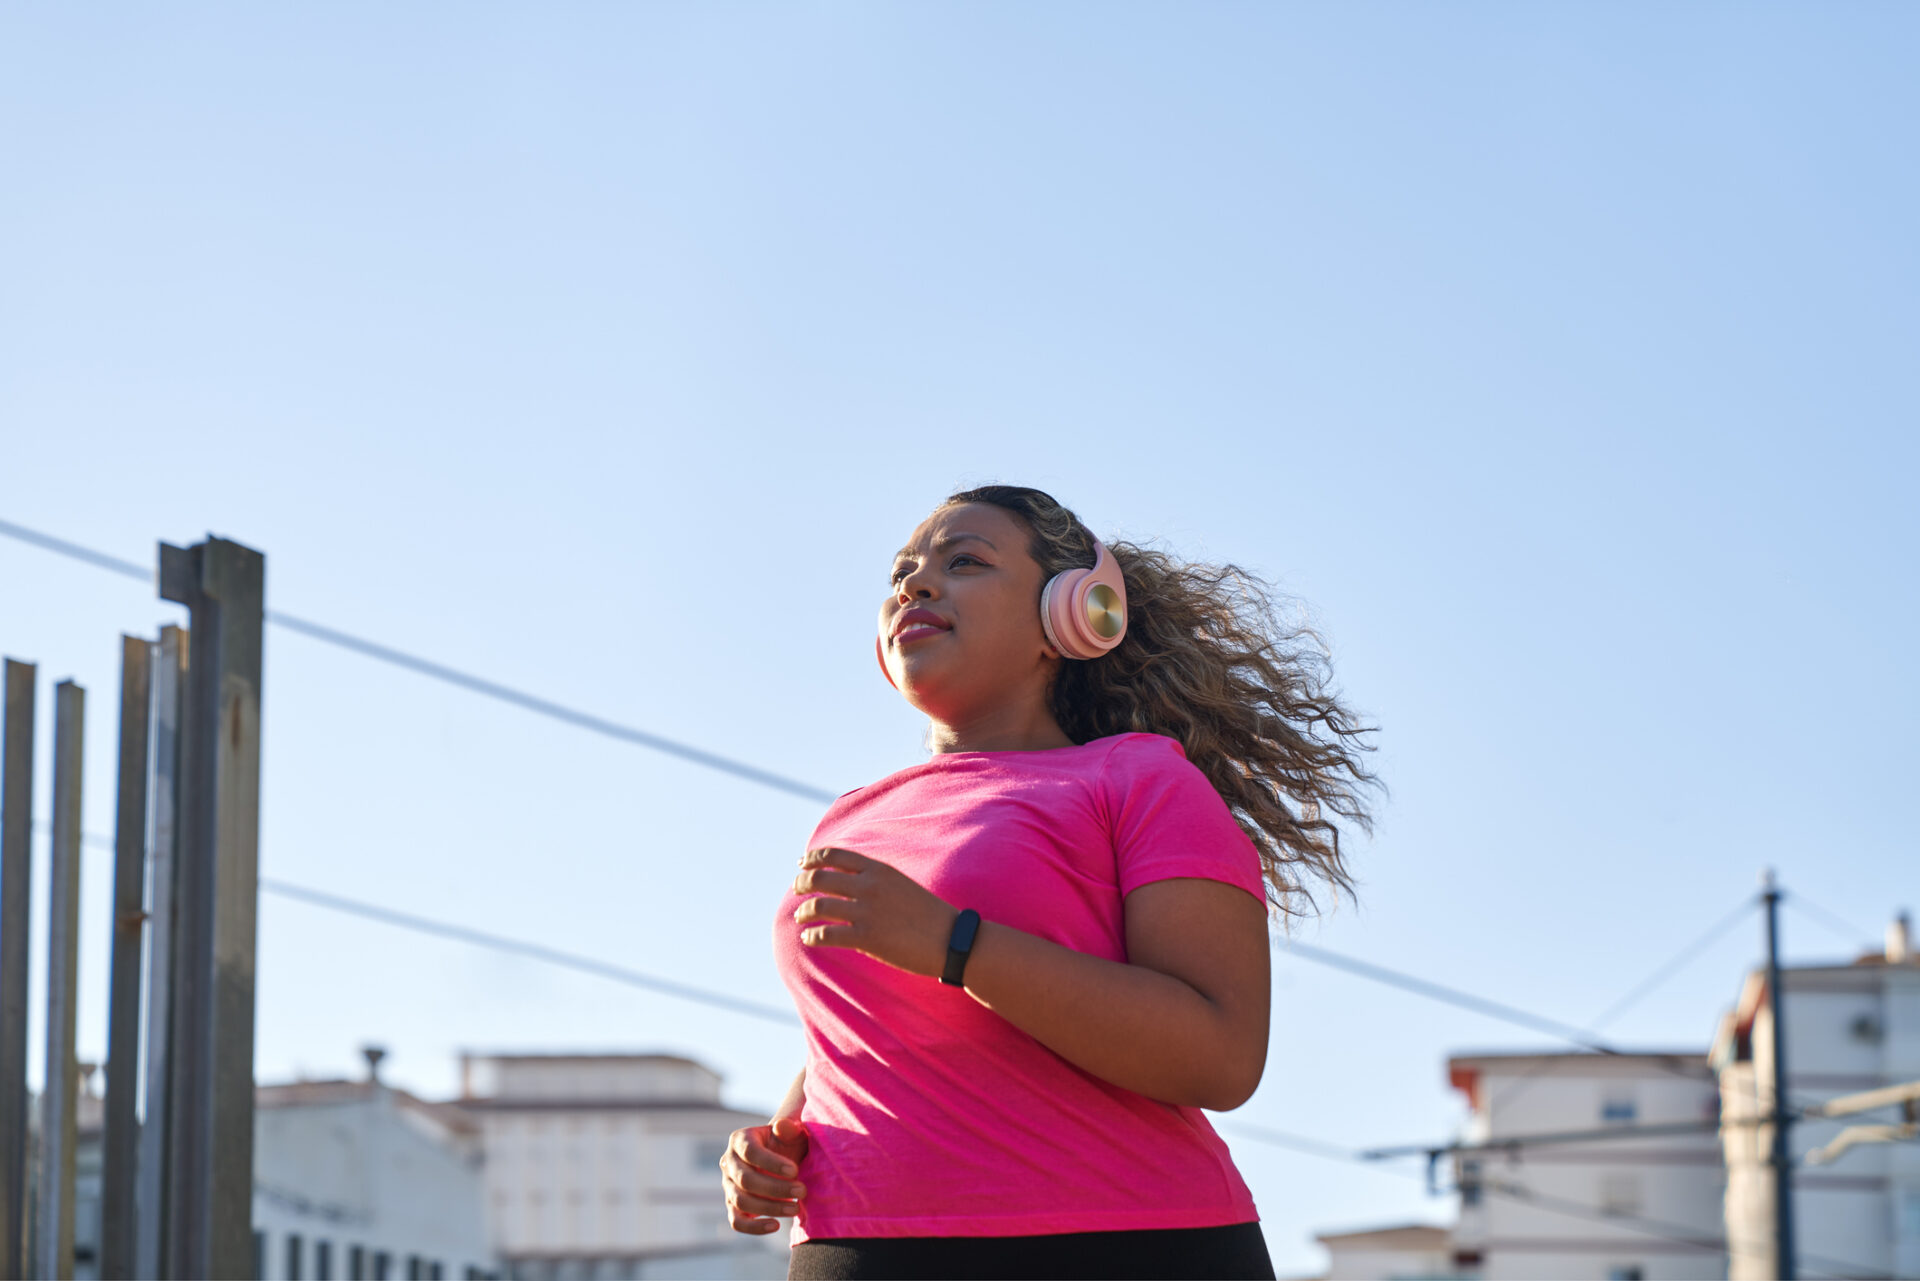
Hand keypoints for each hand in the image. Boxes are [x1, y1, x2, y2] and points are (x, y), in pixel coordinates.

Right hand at [721, 1116, 808, 1234]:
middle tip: (802, 1191)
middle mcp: (728, 1162)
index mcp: (739, 1140)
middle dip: (775, 1188)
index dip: (771, 1163)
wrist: (785, 1159)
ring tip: (796, 1208)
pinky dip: (754, 1228)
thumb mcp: (793, 1132)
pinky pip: (737, 1222)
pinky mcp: (733, 1206)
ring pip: (741, 1202)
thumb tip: (781, 1127)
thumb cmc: (789, 1143)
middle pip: (745, 1180)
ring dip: (769, 1208)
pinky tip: (776, 1225)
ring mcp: (728, 1185)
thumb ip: (789, 1127)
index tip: (795, 1171)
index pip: (750, 1152)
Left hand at [793, 847, 961, 978]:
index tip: (802, 864)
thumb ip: (874, 880)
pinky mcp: (866, 937)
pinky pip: (826, 935)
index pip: (835, 855)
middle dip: (802, 883)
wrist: (951, 939)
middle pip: (820, 877)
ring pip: (818, 906)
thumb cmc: (927, 914)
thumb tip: (847, 883)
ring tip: (800, 917)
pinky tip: (809, 938)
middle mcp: (869, 886)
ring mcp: (867, 912)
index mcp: (879, 870)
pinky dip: (812, 936)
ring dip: (803, 911)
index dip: (813, 858)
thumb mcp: (900, 884)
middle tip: (796, 889)